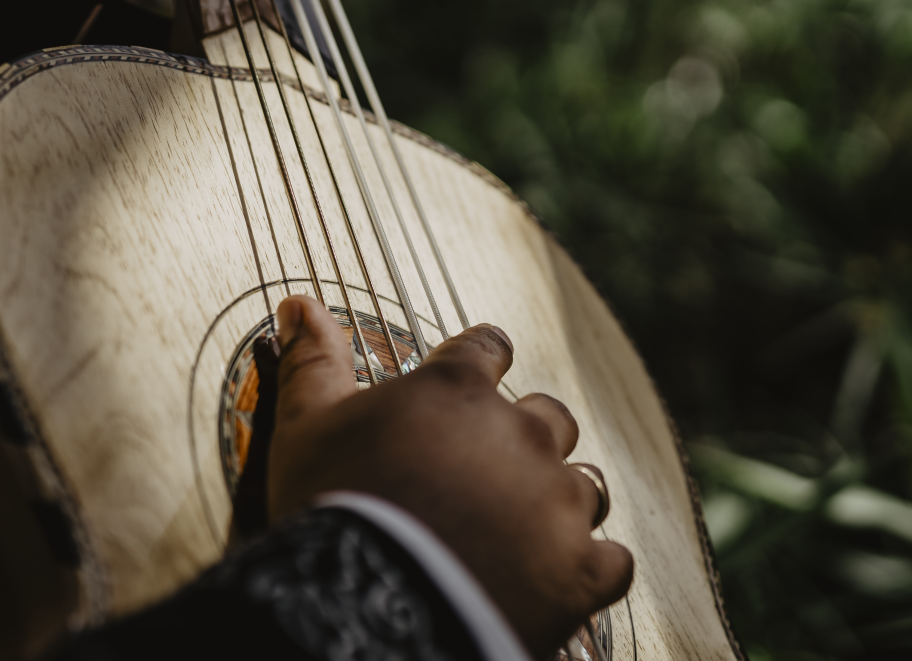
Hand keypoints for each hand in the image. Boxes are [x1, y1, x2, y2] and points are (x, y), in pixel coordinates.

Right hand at [266, 295, 633, 656]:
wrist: (373, 608)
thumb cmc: (333, 508)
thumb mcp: (307, 427)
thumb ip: (313, 363)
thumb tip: (299, 303)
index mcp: (458, 390)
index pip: (487, 348)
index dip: (481, 359)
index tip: (477, 370)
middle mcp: (522, 435)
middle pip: (549, 418)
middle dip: (528, 437)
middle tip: (492, 468)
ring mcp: (559, 503)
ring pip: (587, 485)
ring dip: (562, 499)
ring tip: (528, 525)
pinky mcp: (581, 570)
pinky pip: (612, 560)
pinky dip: (590, 568)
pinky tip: (563, 577)